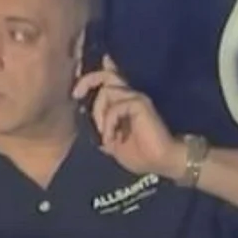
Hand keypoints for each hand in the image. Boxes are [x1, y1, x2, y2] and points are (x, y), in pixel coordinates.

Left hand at [71, 55, 183, 179]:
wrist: (162, 162)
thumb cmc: (141, 155)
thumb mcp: (113, 142)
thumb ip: (104, 128)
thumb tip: (89, 123)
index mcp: (124, 103)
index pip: (110, 79)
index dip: (95, 75)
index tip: (78, 87)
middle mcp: (130, 95)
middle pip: (106, 75)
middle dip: (87, 80)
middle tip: (76, 94)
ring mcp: (136, 97)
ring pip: (106, 91)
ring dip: (99, 114)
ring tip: (105, 134)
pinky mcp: (140, 103)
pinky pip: (114, 106)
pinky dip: (108, 123)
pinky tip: (111, 139)